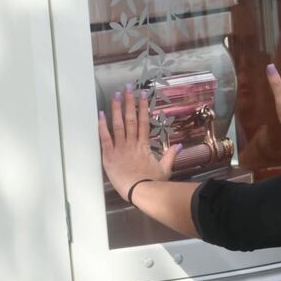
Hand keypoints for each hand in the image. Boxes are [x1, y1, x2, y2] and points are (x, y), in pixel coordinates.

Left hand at [98, 85, 181, 200]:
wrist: (140, 192)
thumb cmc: (152, 183)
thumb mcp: (165, 169)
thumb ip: (171, 155)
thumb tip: (179, 145)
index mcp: (144, 145)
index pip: (144, 122)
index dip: (143, 107)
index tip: (142, 95)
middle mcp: (132, 143)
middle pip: (131, 119)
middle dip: (129, 102)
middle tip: (127, 88)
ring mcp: (120, 148)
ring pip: (118, 125)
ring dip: (116, 109)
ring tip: (115, 95)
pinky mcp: (109, 156)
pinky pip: (105, 138)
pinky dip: (102, 126)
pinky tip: (100, 114)